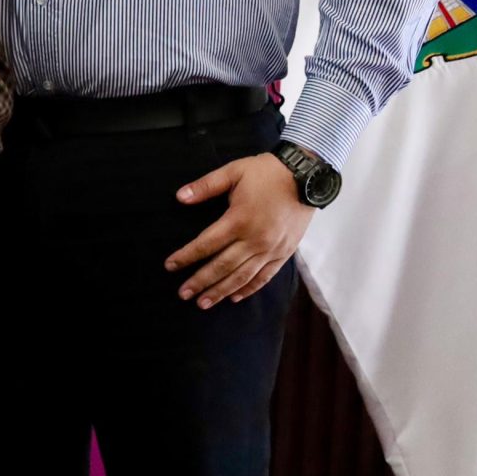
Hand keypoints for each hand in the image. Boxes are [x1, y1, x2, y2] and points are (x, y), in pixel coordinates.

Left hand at [167, 153, 313, 307]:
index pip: (207, 244)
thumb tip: (179, 197)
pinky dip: (249, 288)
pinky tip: (235, 297)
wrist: (307, 177)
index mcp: (239, 220)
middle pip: (223, 266)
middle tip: (183, 294)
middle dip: (201, 281)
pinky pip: (265, 276)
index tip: (169, 266)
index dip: (186, 256)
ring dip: (221, 291)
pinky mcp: (285, 253)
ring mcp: (272, 249)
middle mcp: (255, 239)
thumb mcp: (233, 172)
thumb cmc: (266, 173)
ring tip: (204, 303)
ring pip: (243, 276)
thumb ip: (205, 186)